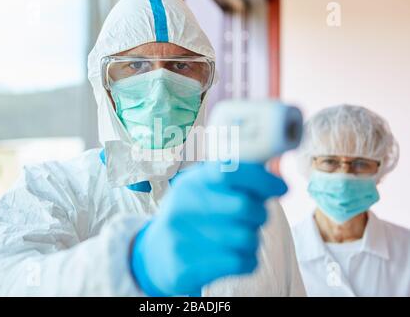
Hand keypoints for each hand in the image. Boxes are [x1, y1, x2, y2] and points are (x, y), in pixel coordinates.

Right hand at [130, 162, 287, 295]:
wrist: (156, 255)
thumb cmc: (192, 218)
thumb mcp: (203, 191)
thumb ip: (236, 182)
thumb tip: (280, 180)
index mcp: (191, 182)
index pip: (230, 171)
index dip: (262, 179)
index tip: (282, 188)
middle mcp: (183, 206)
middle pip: (244, 207)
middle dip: (260, 214)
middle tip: (255, 219)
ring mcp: (182, 236)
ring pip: (248, 238)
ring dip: (253, 239)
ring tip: (238, 239)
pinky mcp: (187, 266)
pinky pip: (242, 262)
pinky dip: (248, 260)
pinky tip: (233, 256)